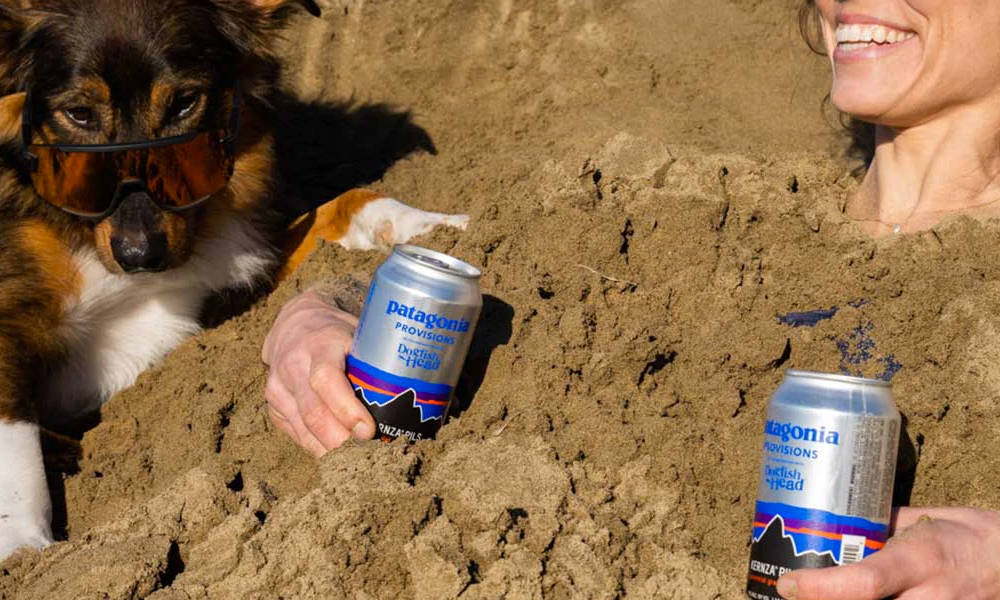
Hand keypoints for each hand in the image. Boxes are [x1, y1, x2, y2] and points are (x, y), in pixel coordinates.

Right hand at [261, 291, 374, 456]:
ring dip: (332, 451)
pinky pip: (298, 435)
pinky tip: (340, 457)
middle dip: (341, 441)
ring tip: (360, 462)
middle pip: (313, 412)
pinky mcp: (274, 407)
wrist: (294, 325)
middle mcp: (293, 366)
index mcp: (319, 344)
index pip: (326, 380)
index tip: (369, 431)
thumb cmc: (337, 332)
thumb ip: (376, 359)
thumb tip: (419, 391)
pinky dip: (320, 449)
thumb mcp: (358, 333)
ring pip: (304, 429)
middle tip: (370, 456)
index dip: (346, 409)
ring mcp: (278, 388)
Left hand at [776, 507, 999, 599]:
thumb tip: (839, 523)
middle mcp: (928, 597)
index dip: (820, 588)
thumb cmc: (966, 536)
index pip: (863, 583)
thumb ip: (880, 527)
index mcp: (919, 560)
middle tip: (796, 593)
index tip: (788, 583)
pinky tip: (848, 598)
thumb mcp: (921, 521)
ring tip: (817, 595)